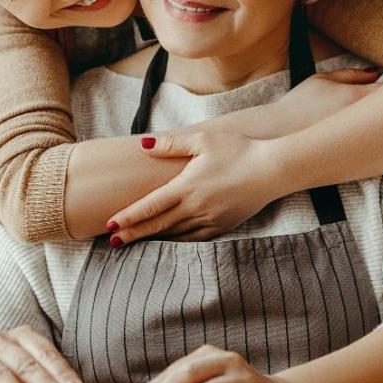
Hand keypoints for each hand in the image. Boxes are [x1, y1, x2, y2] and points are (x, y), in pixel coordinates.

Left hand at [106, 67, 382, 244]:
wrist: (273, 170)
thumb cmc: (238, 150)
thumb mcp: (203, 140)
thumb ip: (172, 144)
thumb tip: (144, 146)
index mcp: (187, 188)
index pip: (149, 207)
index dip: (128, 217)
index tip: (110, 225)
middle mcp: (195, 208)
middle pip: (157, 226)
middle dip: (133, 234)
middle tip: (112, 242)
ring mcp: (209, 220)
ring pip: (174, 234)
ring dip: (153, 238)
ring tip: (133, 240)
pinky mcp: (222, 227)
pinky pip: (193, 238)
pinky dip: (176, 239)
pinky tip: (166, 238)